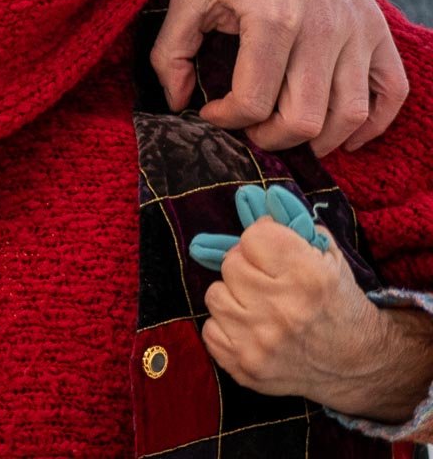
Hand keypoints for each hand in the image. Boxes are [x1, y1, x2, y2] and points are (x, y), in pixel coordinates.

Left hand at [152, 0, 407, 154]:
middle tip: (249, 130)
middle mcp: (322, 29)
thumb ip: (170, 51)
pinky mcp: (376, 31)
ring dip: (318, 141)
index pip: (253, 101)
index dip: (225, 119)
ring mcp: (356, 32)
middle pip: (305, 119)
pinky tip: (344, 136)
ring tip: (286, 133)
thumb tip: (178, 102)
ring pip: (349, 114)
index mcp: (272, 20)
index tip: (211, 111)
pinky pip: (391, 92)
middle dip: (270, 138)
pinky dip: (373, 124)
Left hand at [203, 220, 432, 423]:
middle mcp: (282, 310)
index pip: (253, 236)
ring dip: (233, 296)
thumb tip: (254, 201)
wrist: (359, 366)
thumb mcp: (330, 258)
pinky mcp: (243, 366)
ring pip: (214, 294)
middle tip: (267, 281)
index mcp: (309, 278)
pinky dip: (226, 327)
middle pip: (230, 264)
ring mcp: (260, 341)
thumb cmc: (339, 304)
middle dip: (247, 268)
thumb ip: (294, 227)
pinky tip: (251, 330)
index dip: (262, 241)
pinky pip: (208, 329)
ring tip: (258, 306)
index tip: (273, 251)